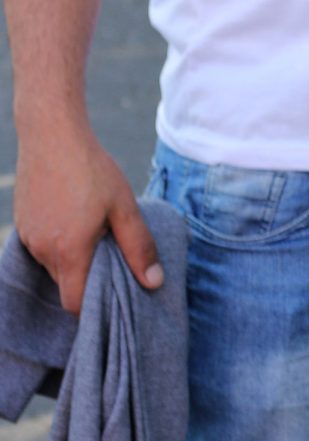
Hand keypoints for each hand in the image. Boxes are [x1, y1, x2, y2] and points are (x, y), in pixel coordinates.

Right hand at [14, 121, 161, 314]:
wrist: (50, 133)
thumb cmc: (90, 168)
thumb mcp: (124, 206)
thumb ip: (139, 247)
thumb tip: (154, 282)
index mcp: (68, 251)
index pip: (74, 303)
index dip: (93, 307)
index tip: (114, 296)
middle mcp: (43, 250)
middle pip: (65, 285)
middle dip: (88, 281)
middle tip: (112, 259)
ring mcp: (28, 237)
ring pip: (53, 266)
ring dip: (73, 260)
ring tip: (95, 235)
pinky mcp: (22, 223)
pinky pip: (42, 248)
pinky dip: (59, 244)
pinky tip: (76, 221)